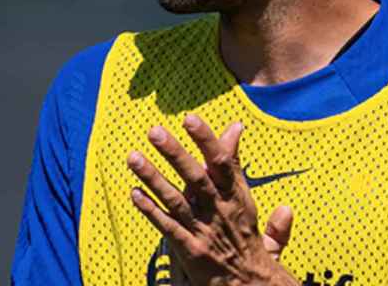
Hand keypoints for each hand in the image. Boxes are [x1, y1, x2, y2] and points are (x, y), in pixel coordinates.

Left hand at [127, 114, 297, 285]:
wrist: (253, 285)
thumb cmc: (251, 243)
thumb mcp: (249, 200)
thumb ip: (238, 163)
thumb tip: (238, 127)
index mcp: (237, 197)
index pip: (222, 162)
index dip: (206, 139)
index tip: (190, 118)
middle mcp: (220, 210)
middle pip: (196, 177)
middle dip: (174, 153)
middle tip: (154, 131)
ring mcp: (204, 230)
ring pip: (176, 200)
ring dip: (153, 178)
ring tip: (133, 157)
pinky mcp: (191, 250)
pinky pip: (167, 227)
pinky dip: (150, 211)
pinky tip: (134, 194)